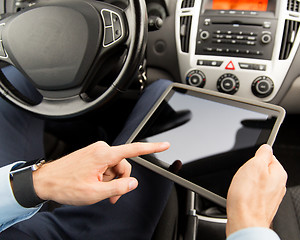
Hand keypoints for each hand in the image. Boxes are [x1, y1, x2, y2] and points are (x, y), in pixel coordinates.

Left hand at [32, 141, 169, 204]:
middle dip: (120, 181)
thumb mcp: (95, 192)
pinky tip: (94, 184)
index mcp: (104, 154)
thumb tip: (133, 183)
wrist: (45, 181)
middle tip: (111, 195)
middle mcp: (101, 149)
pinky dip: (104, 177)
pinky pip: (106, 166)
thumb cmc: (65, 185)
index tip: (164, 144)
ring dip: (111, 181)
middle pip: (124, 165)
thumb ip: (118, 187)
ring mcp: (96, 152)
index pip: (133, 150)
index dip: (152, 148)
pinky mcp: (92, 155)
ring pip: (115, 167)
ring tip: (99, 191)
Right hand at [226, 144, 286, 236]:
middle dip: (250, 172)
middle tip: (244, 177)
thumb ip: (263, 153)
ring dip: (247, 184)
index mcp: (279, 173)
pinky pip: (253, 194)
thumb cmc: (248, 198)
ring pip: (256, 183)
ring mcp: (271, 197)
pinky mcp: (262, 206)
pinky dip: (246, 194)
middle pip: (261, 170)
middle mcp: (278, 186)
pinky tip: (242, 198)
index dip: (255, 159)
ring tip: (242, 189)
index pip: (268, 156)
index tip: (248, 165)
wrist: (244, 223)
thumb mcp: (254, 165)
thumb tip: (266, 147)